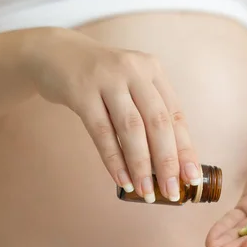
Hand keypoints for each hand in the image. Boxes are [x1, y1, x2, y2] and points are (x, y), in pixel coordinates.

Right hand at [20, 28, 200, 201]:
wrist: (54, 53)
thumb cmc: (100, 79)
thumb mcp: (130, 86)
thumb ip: (148, 115)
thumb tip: (168, 164)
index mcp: (153, 71)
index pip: (176, 115)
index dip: (185, 149)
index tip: (192, 178)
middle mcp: (134, 72)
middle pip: (158, 123)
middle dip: (168, 162)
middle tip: (172, 191)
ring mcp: (107, 79)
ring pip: (131, 128)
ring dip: (141, 165)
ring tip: (146, 193)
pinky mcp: (81, 91)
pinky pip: (101, 132)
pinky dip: (114, 159)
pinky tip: (122, 180)